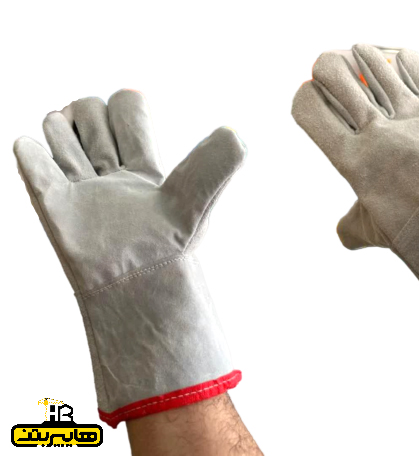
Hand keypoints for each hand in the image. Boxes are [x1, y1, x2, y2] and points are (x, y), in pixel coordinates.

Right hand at [15, 89, 245, 426]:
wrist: (137, 287)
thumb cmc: (171, 245)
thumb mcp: (198, 197)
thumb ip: (218, 164)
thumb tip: (241, 133)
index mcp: (147, 162)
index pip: (128, 108)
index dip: (126, 104)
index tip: (130, 122)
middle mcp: (114, 171)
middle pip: (90, 112)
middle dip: (89, 113)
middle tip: (104, 150)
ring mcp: (82, 187)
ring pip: (60, 129)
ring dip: (59, 127)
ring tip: (75, 155)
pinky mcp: (54, 205)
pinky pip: (33, 165)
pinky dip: (30, 152)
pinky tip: (35, 150)